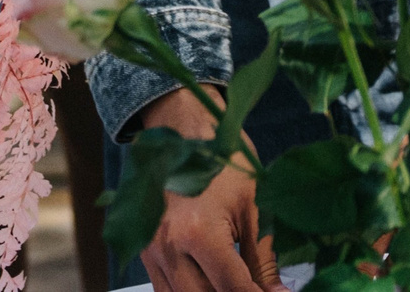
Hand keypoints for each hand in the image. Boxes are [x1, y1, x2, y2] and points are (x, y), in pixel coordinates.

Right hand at [137, 87, 279, 291]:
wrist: (182, 132)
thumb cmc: (223, 161)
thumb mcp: (253, 204)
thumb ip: (264, 256)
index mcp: (199, 232)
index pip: (233, 287)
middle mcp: (169, 247)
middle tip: (259, 289)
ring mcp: (152, 252)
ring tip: (236, 284)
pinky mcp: (145, 252)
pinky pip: (165, 290)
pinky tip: (210, 283)